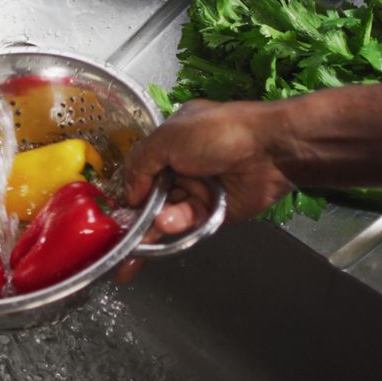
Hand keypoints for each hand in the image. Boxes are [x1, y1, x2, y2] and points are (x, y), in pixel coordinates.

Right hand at [115, 99, 294, 281]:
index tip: (112, 212)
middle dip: (134, 220)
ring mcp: (198, 190)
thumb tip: (129, 193)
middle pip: (151, 197)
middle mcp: (182, 166)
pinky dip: (176, 223)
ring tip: (140, 240)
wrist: (269, 150)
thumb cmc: (218, 133)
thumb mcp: (168, 137)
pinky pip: (188, 223)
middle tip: (117, 246)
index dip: (128, 189)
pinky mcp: (213, 212)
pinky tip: (167, 223)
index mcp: (171, 141)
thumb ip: (140, 164)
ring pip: (166, 214)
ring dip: (153, 226)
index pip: (141, 169)